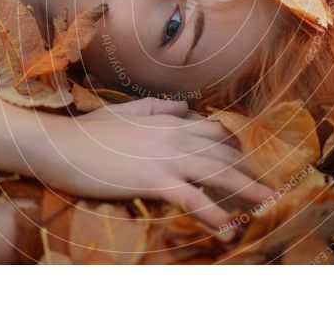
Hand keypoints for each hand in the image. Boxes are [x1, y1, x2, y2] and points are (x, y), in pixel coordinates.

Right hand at [29, 97, 274, 228]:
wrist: (61, 143)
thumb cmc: (90, 130)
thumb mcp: (127, 111)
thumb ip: (160, 108)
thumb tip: (186, 107)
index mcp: (170, 122)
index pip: (216, 132)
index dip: (238, 148)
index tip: (252, 163)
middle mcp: (176, 136)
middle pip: (226, 153)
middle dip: (252, 171)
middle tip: (272, 188)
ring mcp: (166, 157)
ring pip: (218, 172)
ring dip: (248, 190)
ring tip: (269, 204)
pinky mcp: (153, 179)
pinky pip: (192, 197)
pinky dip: (213, 213)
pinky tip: (228, 227)